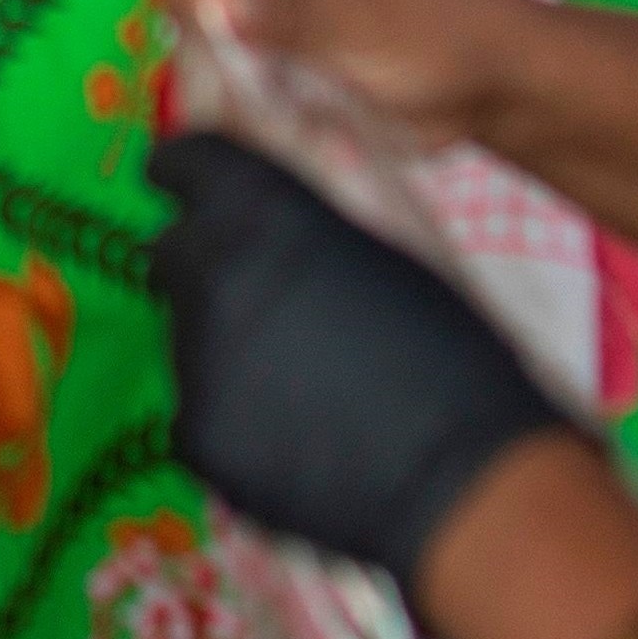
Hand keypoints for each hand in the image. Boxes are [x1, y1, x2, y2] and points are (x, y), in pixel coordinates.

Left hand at [146, 128, 573, 585]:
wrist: (464, 477)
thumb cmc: (451, 354)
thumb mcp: (381, 255)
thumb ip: (304, 232)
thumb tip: (264, 226)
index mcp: (265, 210)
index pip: (185, 161)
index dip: (185, 173)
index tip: (182, 182)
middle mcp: (214, 272)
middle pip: (172, 253)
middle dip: (204, 265)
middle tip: (259, 300)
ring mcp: (195, 358)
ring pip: (186, 335)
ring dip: (224, 345)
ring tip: (301, 382)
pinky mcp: (196, 433)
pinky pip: (197, 409)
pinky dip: (232, 416)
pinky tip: (294, 435)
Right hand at [165, 0, 534, 147]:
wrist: (498, 77)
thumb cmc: (437, 35)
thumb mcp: (356, 19)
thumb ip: (277, 11)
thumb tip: (213, 9)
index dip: (194, 3)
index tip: (223, 58)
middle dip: (207, 34)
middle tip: (248, 82)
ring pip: (210, 21)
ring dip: (228, 64)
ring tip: (271, 94)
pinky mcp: (289, 24)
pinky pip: (240, 49)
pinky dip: (248, 78)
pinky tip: (277, 98)